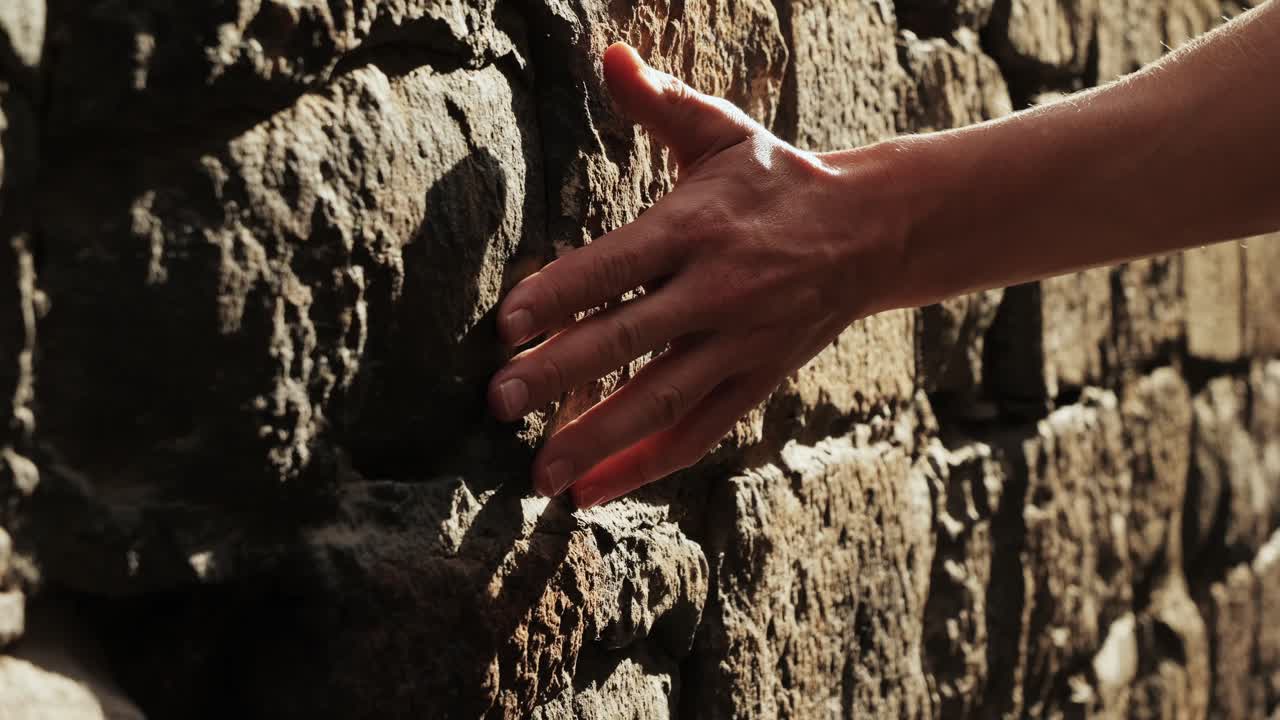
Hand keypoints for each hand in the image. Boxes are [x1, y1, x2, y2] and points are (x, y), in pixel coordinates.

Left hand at [487, 43, 903, 507]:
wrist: (871, 231)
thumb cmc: (776, 179)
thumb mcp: (722, 131)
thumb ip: (659, 102)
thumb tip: (608, 55)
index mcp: (696, 226)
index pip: (618, 264)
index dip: (562, 293)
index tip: (505, 325)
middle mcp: (716, 291)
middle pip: (629, 338)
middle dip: (560, 373)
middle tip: (497, 404)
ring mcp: (739, 344)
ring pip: (661, 400)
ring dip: (598, 439)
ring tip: (538, 475)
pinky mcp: (756, 382)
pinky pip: (698, 433)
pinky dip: (646, 465)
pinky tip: (594, 491)